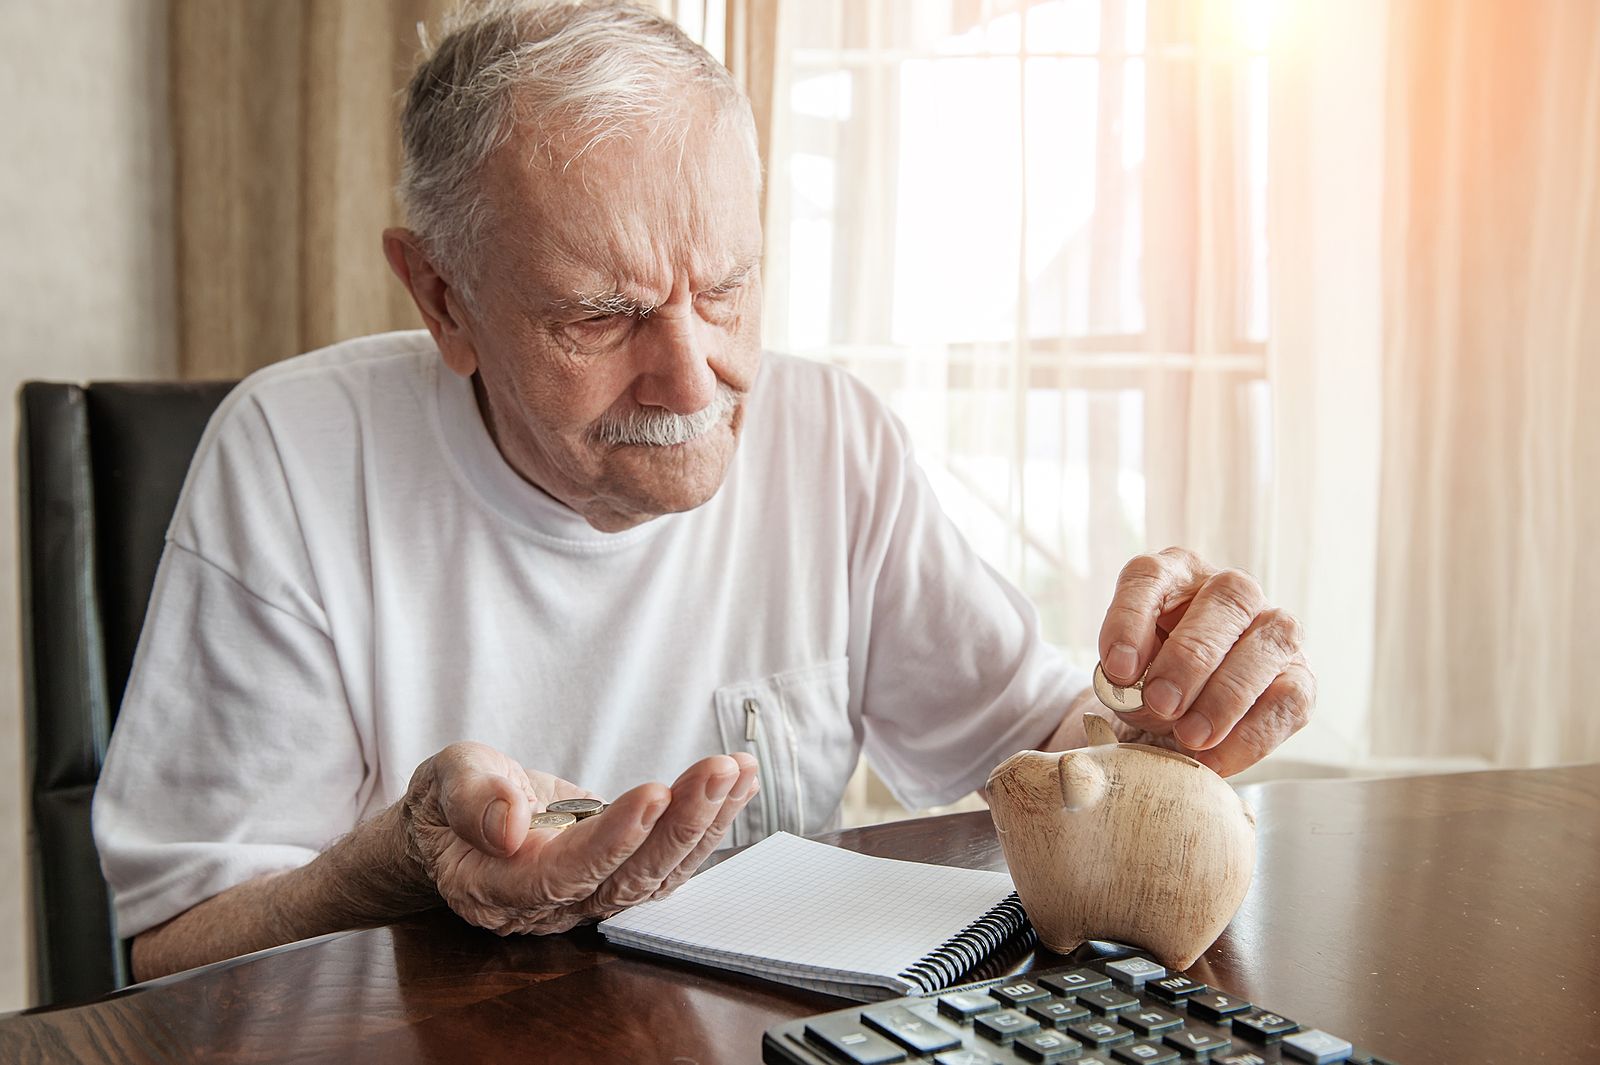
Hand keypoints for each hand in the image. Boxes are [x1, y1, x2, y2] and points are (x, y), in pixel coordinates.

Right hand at [399, 742, 757, 933]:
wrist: (459, 824)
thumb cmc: (449, 801)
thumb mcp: (444, 779)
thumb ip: (471, 798)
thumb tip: (509, 825)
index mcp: (497, 889)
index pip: (563, 876)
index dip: (612, 840)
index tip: (653, 793)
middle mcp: (550, 907)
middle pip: (626, 879)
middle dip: (679, 824)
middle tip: (716, 771)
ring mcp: (590, 896)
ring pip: (658, 873)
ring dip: (705, 821)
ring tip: (735, 770)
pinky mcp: (620, 876)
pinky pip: (670, 859)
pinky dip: (708, 821)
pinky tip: (736, 782)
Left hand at [1098, 546, 1313, 775]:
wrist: (1185, 712)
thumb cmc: (1150, 680)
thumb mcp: (1126, 675)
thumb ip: (1125, 681)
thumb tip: (1140, 696)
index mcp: (1175, 574)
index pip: (1152, 576)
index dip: (1131, 619)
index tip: (1117, 669)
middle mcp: (1231, 591)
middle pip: (1226, 600)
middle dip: (1190, 657)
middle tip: (1162, 702)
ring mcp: (1273, 628)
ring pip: (1269, 641)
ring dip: (1226, 695)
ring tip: (1190, 736)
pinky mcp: (1300, 676)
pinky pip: (1287, 700)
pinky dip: (1249, 735)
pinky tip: (1215, 759)